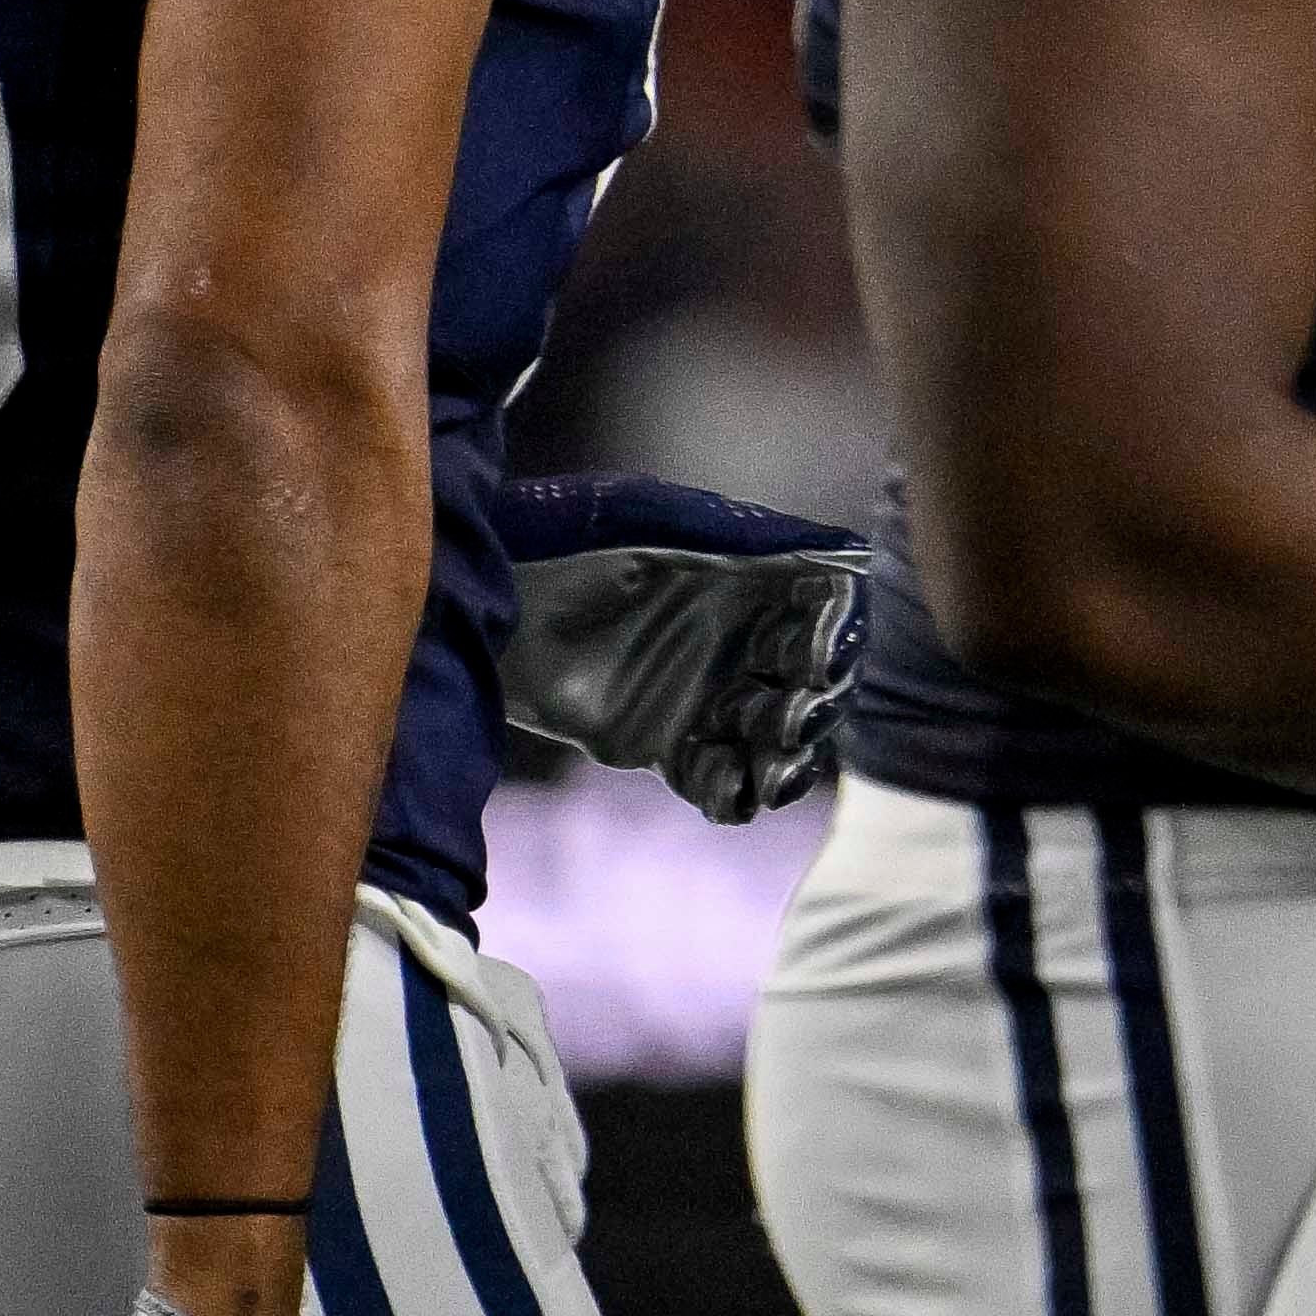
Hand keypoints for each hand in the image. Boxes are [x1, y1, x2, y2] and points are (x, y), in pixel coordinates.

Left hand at [496, 471, 871, 818]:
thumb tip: (846, 552)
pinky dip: (731, 794)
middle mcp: (736, 637)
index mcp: (747, 576)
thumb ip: (738, 536)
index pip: (829, 610)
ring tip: (764, 773)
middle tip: (781, 722)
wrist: (470, 603)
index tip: (809, 662)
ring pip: (777, 739)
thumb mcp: (643, 521)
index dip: (837, 639)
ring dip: (786, 760)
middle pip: (817, 684)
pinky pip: (718, 779)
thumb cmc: (555, 538)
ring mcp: (701, 694)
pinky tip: (721, 794)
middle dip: (815, 710)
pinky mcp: (661, 745)